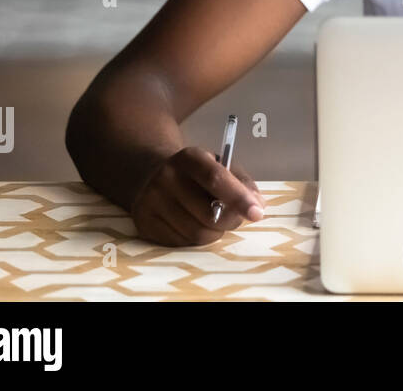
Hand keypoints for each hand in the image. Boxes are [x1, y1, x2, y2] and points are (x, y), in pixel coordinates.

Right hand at [130, 147, 265, 246]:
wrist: (150, 175)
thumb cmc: (196, 173)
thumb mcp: (220, 165)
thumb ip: (243, 183)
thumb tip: (258, 205)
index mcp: (189, 157)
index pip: (216, 179)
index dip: (239, 198)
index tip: (257, 213)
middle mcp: (166, 177)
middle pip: (209, 214)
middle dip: (230, 221)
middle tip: (234, 217)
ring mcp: (151, 202)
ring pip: (196, 234)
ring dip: (214, 233)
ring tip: (213, 220)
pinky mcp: (144, 224)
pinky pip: (181, 244)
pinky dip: (195, 239)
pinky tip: (193, 224)